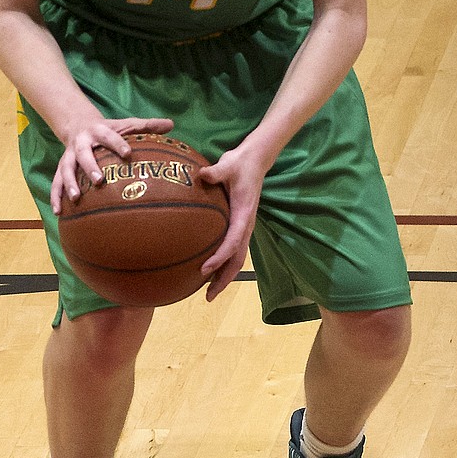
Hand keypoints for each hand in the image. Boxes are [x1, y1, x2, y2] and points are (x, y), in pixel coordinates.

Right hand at [51, 114, 173, 214]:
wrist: (78, 124)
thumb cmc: (109, 130)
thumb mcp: (126, 124)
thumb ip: (147, 126)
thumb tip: (171, 124)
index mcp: (99, 130)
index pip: (109, 136)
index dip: (118, 144)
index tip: (128, 153)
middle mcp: (81, 143)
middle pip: (83, 154)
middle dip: (90, 166)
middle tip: (99, 180)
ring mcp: (69, 156)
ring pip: (65, 169)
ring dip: (69, 183)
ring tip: (76, 198)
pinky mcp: (62, 167)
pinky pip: (56, 182)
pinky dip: (56, 196)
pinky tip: (58, 212)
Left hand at [197, 144, 268, 301]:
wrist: (254, 161)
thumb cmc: (239, 163)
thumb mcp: (228, 165)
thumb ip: (216, 172)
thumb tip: (202, 174)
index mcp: (244, 214)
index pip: (232, 242)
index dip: (219, 257)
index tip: (204, 269)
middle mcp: (246, 225)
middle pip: (237, 260)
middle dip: (224, 279)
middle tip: (208, 296)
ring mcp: (243, 227)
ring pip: (236, 258)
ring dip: (224, 276)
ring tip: (208, 292)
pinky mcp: (239, 225)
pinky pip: (232, 249)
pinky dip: (222, 263)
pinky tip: (208, 270)